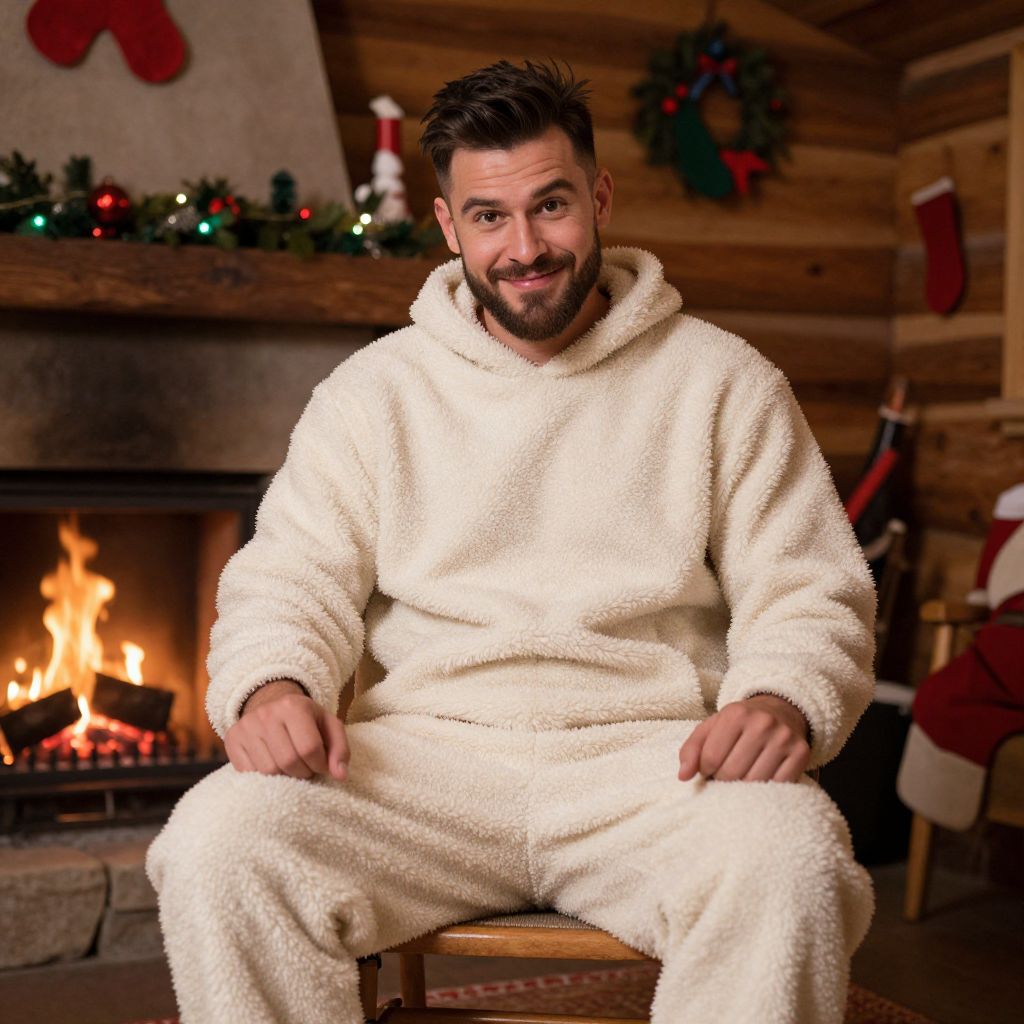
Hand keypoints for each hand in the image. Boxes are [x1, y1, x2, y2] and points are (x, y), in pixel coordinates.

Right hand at [224, 680, 349, 781]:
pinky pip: (249, 773)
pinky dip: (264, 777)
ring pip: (268, 770)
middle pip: (288, 761)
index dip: (319, 765)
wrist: (271, 704)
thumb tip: (340, 776)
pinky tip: (273, 766)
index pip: (309, 748)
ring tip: (291, 768)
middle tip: (306, 769)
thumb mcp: (328, 726)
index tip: (321, 765)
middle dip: (302, 773)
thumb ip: (340, 749)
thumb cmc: (305, 720)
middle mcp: (266, 714)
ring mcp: (246, 727)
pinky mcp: (232, 740)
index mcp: (293, 706)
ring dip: (284, 777)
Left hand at [677, 694, 810, 783]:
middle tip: (725, 774)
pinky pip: (779, 785)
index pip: (711, 758)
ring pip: (755, 782)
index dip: (706, 770)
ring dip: (743, 787)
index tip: (709, 768)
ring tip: (741, 776)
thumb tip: (683, 776)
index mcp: (735, 714)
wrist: (779, 710)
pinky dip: (766, 789)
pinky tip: (760, 778)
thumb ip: (691, 750)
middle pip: (732, 772)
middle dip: (723, 779)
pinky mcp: (801, 752)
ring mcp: (784, 738)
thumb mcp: (711, 728)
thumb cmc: (738, 725)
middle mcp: (762, 723)